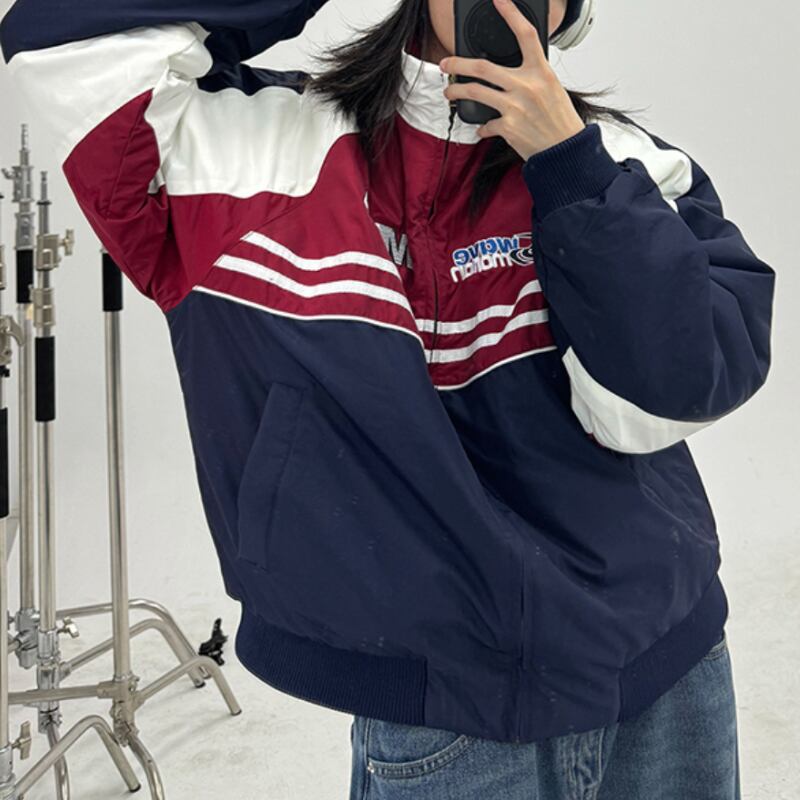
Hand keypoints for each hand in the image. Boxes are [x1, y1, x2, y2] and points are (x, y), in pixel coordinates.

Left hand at [440, 0, 585, 159]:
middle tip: (445, 63)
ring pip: (475, 92)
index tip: (498, 0)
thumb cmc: (560, 120)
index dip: (511, 14)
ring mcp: (515, 107)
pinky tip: (482, 128)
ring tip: (450, 92)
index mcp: (541, 72)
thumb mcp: (551, 88)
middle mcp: (526, 86)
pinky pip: (485, 124)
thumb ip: (531, 76)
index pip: (525, 35)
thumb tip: (509, 71)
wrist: (564, 150)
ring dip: (456, 91)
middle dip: (458, 63)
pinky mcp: (508, 128)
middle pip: (483, 67)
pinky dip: (481, 127)